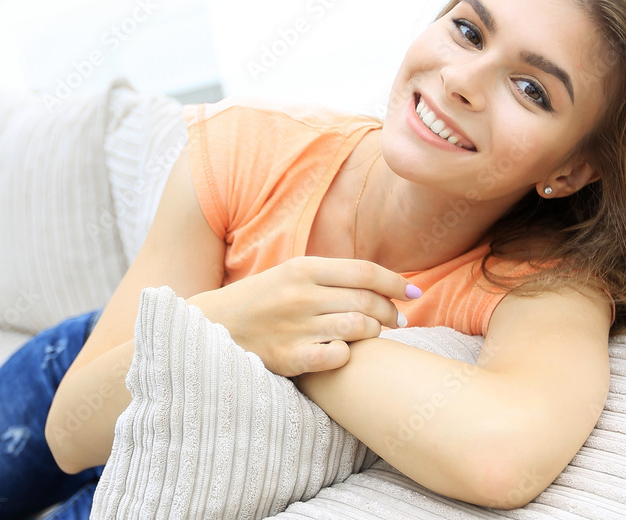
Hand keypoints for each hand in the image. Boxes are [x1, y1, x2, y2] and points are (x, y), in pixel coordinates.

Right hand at [185, 256, 419, 376]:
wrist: (212, 328)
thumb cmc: (259, 301)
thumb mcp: (289, 275)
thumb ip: (329, 276)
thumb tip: (378, 281)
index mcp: (303, 268)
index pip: (364, 271)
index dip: (395, 282)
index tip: (414, 292)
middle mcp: (301, 295)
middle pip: (367, 301)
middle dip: (391, 311)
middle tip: (400, 320)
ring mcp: (295, 326)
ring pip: (359, 329)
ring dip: (374, 334)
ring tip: (375, 335)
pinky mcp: (289, 357)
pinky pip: (337, 357)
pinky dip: (348, 355)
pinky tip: (345, 354)